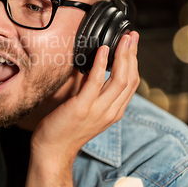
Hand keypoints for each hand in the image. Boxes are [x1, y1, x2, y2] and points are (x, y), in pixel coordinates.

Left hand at [30, 31, 139, 162]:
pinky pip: (96, 83)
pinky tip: (103, 50)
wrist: (53, 150)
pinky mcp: (82, 107)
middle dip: (133, 54)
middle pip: (130, 78)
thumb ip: (92, 90)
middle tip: (132, 35)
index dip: (134, 61)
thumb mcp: (85, 107)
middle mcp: (111, 111)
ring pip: (120, 79)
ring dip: (122, 55)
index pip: (132, 83)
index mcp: (113, 111)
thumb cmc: (65, 128)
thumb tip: (93, 66)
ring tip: (123, 39)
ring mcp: (98, 110)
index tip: (132, 43)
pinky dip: (101, 64)